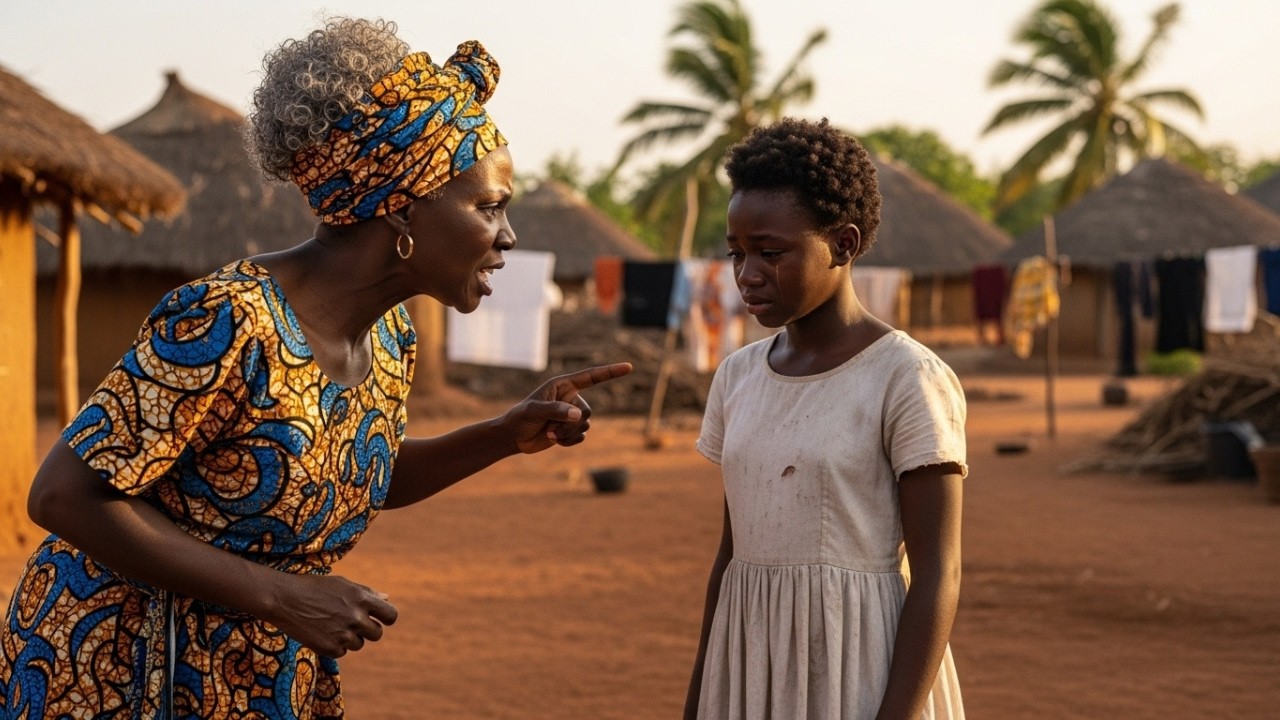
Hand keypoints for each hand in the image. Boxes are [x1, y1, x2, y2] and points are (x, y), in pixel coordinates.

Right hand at [264, 573, 398, 657]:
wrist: (284, 599)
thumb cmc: (315, 588)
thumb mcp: (343, 584)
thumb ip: (366, 593)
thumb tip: (387, 598)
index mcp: (362, 598)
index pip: (391, 615)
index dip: (386, 618)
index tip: (379, 619)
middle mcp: (356, 617)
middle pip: (377, 634)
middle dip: (367, 630)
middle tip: (350, 623)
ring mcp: (343, 634)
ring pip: (359, 644)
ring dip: (349, 637)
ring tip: (330, 624)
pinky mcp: (330, 648)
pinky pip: (342, 651)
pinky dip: (334, 645)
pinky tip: (321, 632)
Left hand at [502, 362, 632, 453]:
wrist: (514, 436)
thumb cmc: (520, 417)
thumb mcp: (534, 410)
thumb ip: (556, 410)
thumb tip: (578, 415)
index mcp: (563, 385)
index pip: (591, 377)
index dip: (610, 372)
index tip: (628, 367)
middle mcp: (570, 398)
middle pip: (587, 411)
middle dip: (570, 424)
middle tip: (550, 428)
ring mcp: (571, 414)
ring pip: (585, 425)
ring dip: (567, 433)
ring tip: (549, 433)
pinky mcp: (570, 429)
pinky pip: (581, 436)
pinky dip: (568, 441)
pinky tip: (554, 440)